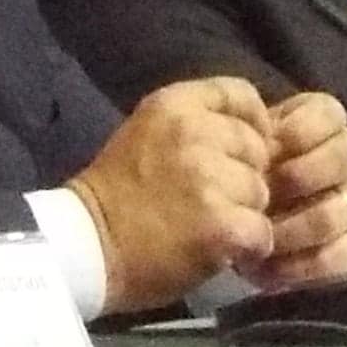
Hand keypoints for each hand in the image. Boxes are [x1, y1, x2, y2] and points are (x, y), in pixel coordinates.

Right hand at [63, 79, 283, 313]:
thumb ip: (196, 125)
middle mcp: (193, 133)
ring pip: (260, 192)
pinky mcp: (220, 223)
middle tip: (215, 200)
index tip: (243, 150)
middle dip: (244, 176)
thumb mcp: (148, 134)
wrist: (85, 249)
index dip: (254, 122)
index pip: (240, 94)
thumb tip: (254, 135)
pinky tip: (225, 252)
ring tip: (212, 228)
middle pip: (256, 147)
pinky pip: (261, 232)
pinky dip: (249, 248)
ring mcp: (209, 178)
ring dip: (245, 214)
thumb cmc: (116, 196)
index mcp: (173, 105)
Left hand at [251, 89, 346, 286]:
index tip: (268, 148)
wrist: (240, 228)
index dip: (300, 130)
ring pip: (339, 210)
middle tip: (263, 195)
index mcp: (322, 126)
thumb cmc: (239, 180)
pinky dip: (306, 264)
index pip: (330, 114)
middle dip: (301, 176)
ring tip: (258, 239)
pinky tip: (272, 269)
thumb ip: (251, 143)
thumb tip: (258, 149)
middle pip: (345, 156)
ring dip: (292, 229)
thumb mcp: (239, 154)